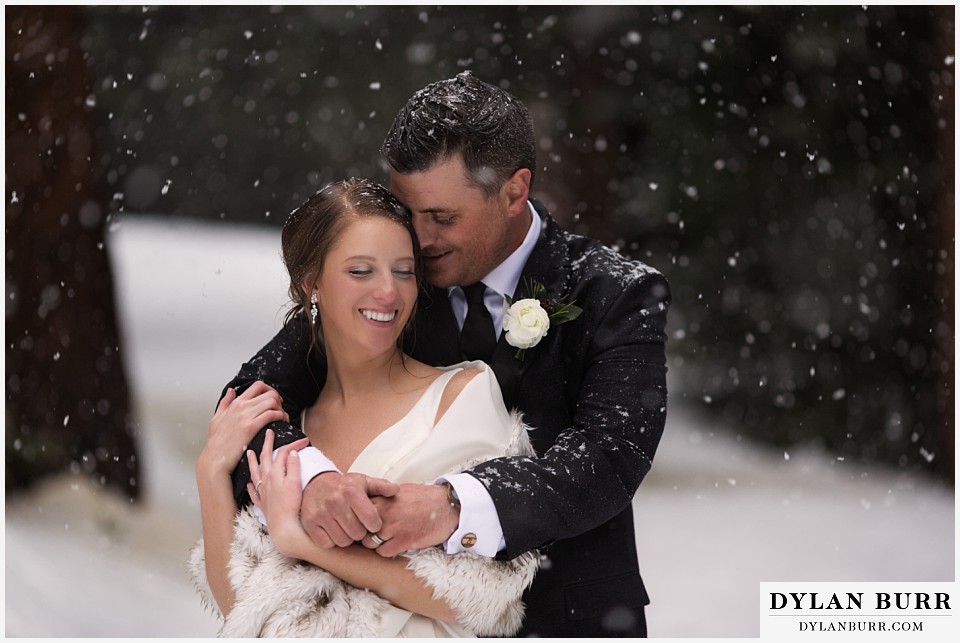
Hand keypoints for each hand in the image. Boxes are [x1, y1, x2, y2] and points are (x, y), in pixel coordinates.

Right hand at [198, 382, 288, 478]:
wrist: (215, 458)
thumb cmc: (216, 442)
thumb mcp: (216, 418)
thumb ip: (225, 402)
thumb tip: (231, 391)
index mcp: (236, 403)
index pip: (258, 386)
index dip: (270, 390)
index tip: (274, 398)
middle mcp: (241, 407)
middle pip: (269, 393)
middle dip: (279, 400)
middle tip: (280, 408)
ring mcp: (246, 416)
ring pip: (272, 401)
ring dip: (281, 408)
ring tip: (282, 416)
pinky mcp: (250, 427)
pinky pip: (272, 414)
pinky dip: (281, 416)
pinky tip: (282, 421)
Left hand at [247, 429, 309, 556]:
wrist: (283, 526)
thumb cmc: (291, 505)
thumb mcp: (295, 482)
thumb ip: (293, 466)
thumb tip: (292, 453)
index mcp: (275, 473)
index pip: (284, 453)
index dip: (294, 445)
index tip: (304, 441)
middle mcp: (266, 480)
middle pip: (265, 457)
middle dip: (267, 443)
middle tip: (268, 433)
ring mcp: (262, 491)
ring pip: (255, 472)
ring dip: (252, 460)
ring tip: (249, 452)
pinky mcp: (263, 503)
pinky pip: (253, 491)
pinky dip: (251, 485)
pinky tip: (250, 483)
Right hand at [299, 471, 399, 548]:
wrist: (315, 484)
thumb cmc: (344, 486)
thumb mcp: (363, 481)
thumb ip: (381, 486)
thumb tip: (396, 490)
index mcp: (352, 491)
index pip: (371, 520)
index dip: (375, 525)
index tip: (372, 523)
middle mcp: (335, 502)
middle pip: (357, 534)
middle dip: (361, 533)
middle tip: (358, 526)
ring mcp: (321, 513)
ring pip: (342, 541)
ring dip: (347, 538)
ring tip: (346, 528)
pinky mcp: (310, 523)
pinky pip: (327, 544)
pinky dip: (331, 541)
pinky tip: (333, 530)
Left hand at [362, 483, 458, 556]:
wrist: (447, 505)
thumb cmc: (426, 497)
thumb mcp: (401, 490)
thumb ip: (384, 497)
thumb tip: (370, 501)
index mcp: (385, 498)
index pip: (358, 509)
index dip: (358, 518)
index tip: (361, 522)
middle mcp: (386, 512)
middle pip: (359, 528)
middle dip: (362, 533)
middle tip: (370, 535)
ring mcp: (395, 527)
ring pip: (369, 542)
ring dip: (374, 544)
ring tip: (383, 542)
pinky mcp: (405, 540)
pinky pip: (383, 552)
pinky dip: (386, 552)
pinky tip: (394, 546)